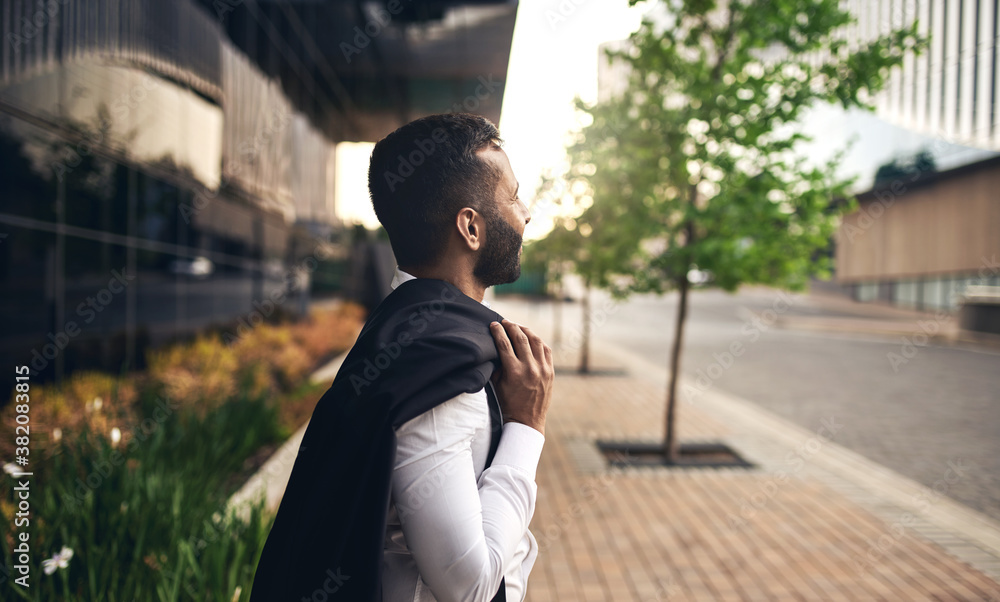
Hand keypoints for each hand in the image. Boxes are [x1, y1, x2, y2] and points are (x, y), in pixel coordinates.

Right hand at [489, 319, 553, 434]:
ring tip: (517, 326)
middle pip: (520, 338)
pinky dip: (538, 341)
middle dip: (511, 326)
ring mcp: (543, 369)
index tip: (493, 324)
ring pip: (535, 341)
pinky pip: (546, 350)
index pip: (504, 344)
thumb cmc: (508, 403)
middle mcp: (530, 368)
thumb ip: (497, 365)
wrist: (527, 421)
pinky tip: (531, 337)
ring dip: (525, 331)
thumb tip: (495, 346)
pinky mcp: (550, 372)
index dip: (498, 331)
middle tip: (505, 321)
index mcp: (514, 372)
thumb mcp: (497, 385)